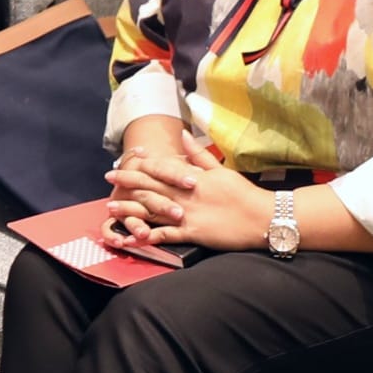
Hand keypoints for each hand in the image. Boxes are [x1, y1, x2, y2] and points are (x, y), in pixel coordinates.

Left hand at [108, 129, 277, 251]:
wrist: (264, 217)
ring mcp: (188, 214)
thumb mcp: (221, 170)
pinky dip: (147, 236)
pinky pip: (166, 235)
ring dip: (130, 208)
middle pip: (151, 185)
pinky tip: (131, 238)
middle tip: (109, 178)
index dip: (141, 165)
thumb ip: (199, 155)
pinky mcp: (193, 233)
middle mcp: (186, 194)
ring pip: (153, 209)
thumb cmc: (244, 193)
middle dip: (128, 181)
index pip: (161, 168)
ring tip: (110, 207)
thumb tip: (183, 135)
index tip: (126, 161)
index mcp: (193, 177)